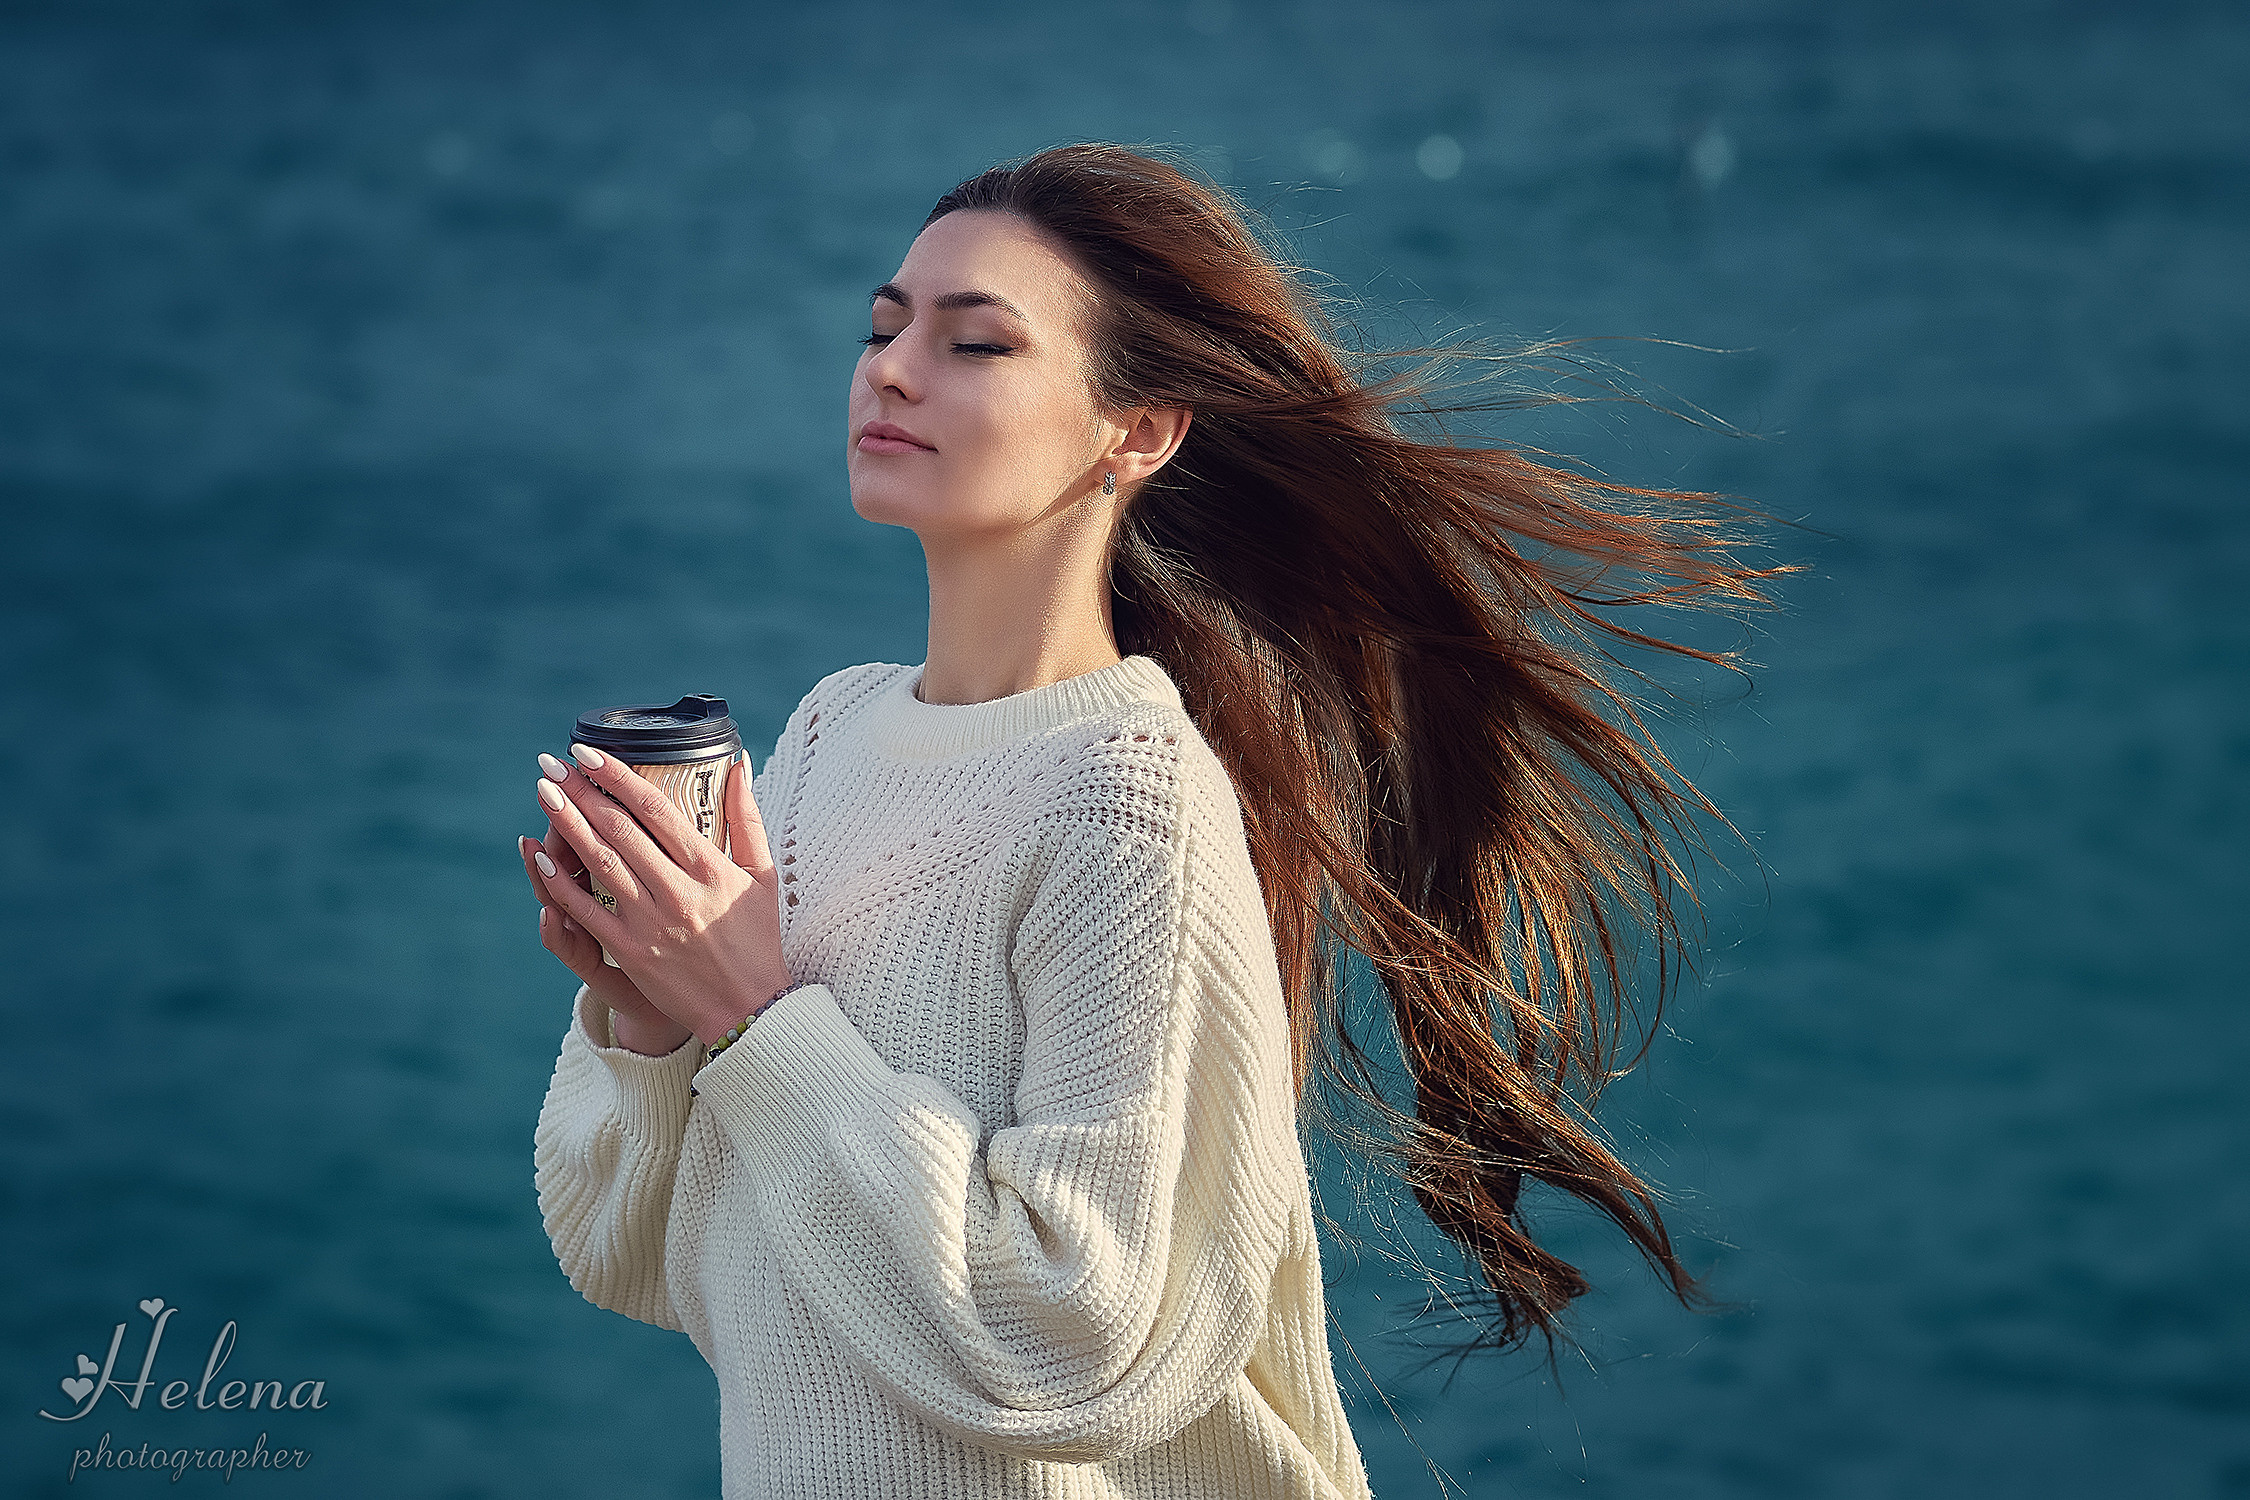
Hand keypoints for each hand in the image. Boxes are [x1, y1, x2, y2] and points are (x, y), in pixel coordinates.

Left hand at [528, 743, 794, 1045]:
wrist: (749, 1010)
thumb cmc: (757, 939)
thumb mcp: (762, 875)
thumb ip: (746, 818)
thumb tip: (738, 765)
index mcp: (710, 868)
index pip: (657, 809)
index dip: (619, 777)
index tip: (590, 754)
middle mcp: (678, 891)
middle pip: (620, 829)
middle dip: (583, 792)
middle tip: (554, 764)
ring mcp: (651, 923)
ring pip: (600, 862)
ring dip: (567, 824)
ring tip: (545, 792)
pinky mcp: (631, 952)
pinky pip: (587, 912)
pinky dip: (561, 883)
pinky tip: (540, 856)